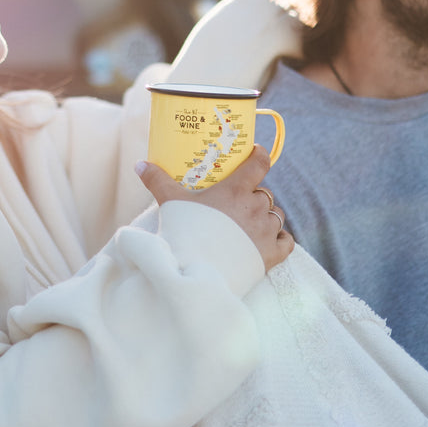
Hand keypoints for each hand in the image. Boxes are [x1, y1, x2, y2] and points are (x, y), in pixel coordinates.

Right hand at [135, 146, 293, 269]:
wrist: (195, 273)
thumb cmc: (184, 233)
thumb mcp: (170, 203)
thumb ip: (157, 181)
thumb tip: (140, 164)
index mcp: (235, 190)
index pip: (259, 163)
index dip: (259, 155)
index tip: (256, 152)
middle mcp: (256, 207)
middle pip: (265, 193)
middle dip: (255, 195)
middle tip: (239, 201)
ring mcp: (266, 231)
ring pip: (276, 216)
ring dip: (266, 217)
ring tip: (250, 223)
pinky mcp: (272, 254)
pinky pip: (287, 241)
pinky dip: (280, 239)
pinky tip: (270, 240)